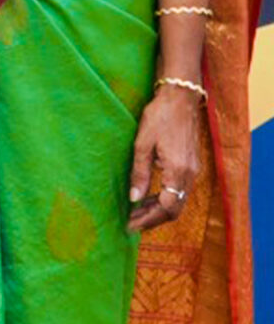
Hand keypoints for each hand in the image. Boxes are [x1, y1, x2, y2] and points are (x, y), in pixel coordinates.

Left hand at [127, 83, 205, 231]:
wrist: (181, 98)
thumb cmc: (159, 116)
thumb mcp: (142, 144)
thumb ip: (139, 172)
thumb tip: (134, 198)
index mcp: (178, 170)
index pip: (167, 207)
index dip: (149, 219)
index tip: (130, 225)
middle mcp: (190, 174)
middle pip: (175, 208)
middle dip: (153, 219)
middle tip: (130, 223)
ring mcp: (193, 169)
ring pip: (178, 200)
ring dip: (157, 209)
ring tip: (135, 212)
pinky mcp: (191, 164)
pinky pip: (179, 190)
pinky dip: (164, 197)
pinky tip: (148, 197)